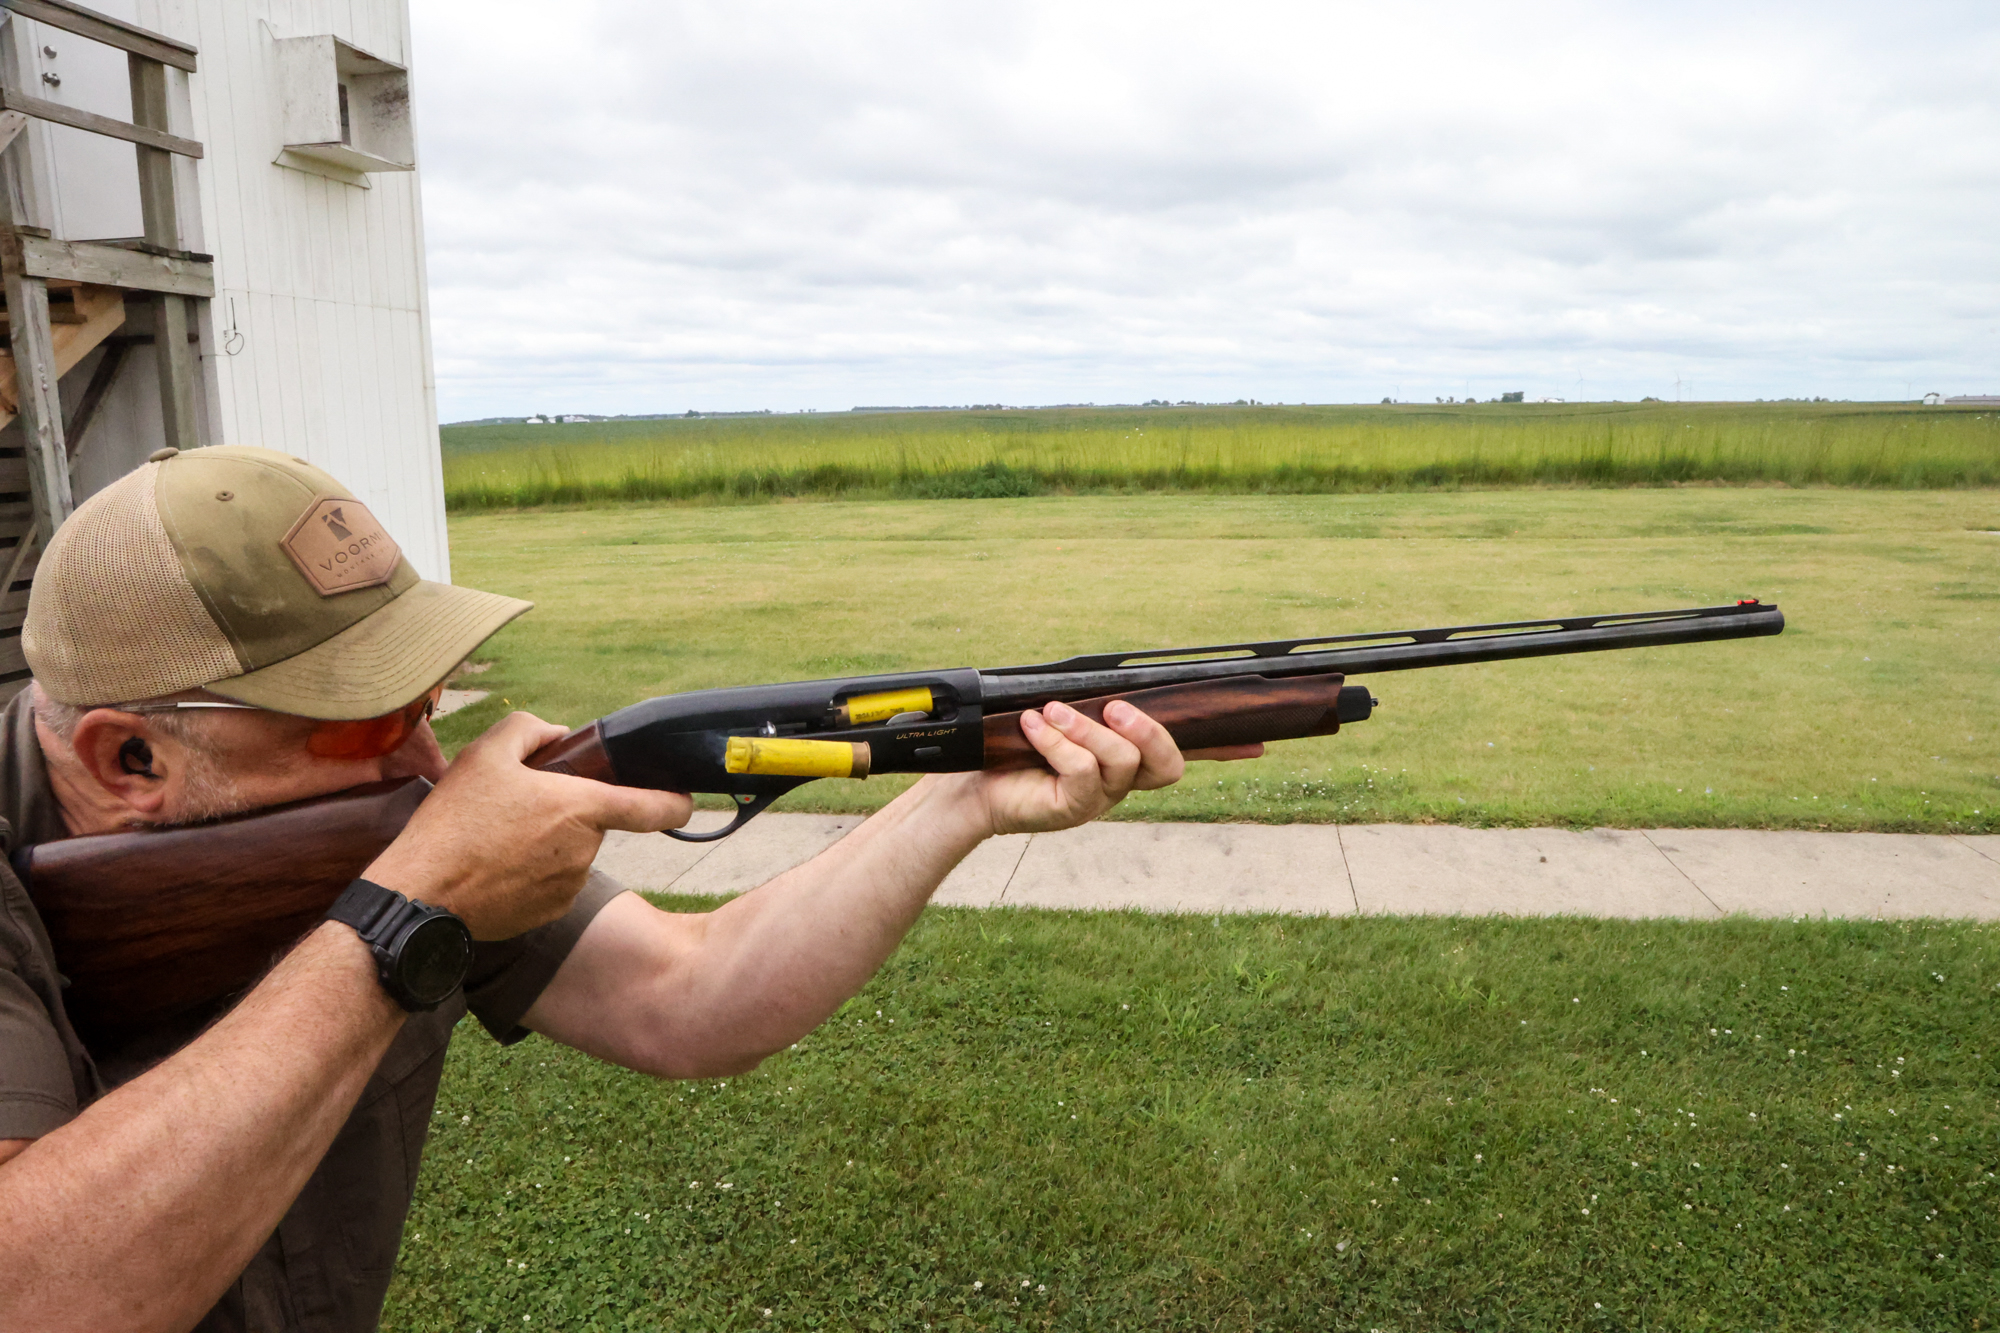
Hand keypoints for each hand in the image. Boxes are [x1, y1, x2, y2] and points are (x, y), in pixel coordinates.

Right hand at [362, 712, 690, 938]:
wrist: (422, 896)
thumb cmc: (453, 823)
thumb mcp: (486, 753)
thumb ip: (530, 729)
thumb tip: (558, 736)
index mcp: (581, 808)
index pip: (653, 807)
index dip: (676, 802)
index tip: (685, 800)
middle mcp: (585, 851)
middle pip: (593, 823)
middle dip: (566, 812)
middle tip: (515, 807)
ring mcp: (569, 886)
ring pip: (570, 852)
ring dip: (546, 843)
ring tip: (495, 838)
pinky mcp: (550, 912)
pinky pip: (552, 881)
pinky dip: (532, 872)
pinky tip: (494, 866)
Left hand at [967, 699, 1259, 836]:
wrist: (967, 785)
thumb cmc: (1012, 748)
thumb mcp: (1057, 717)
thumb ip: (1088, 702)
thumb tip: (1104, 681)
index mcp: (1126, 759)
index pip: (1184, 752)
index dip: (1223, 749)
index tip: (1258, 742)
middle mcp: (1121, 783)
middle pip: (1168, 764)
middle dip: (1150, 730)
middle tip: (1117, 708)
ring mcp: (1099, 799)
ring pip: (1122, 762)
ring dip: (1086, 729)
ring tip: (1050, 712)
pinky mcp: (1072, 809)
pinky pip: (1082, 772)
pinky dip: (1058, 741)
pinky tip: (1033, 726)